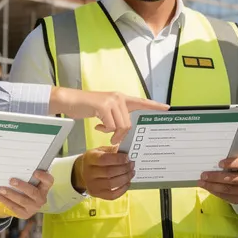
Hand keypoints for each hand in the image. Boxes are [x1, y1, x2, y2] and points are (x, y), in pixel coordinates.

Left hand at [0, 169, 54, 219]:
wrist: (26, 205)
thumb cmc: (27, 188)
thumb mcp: (30, 182)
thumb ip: (27, 176)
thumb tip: (15, 168)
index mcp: (44, 188)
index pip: (49, 181)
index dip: (43, 177)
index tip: (35, 172)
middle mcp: (41, 198)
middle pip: (33, 192)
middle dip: (21, 186)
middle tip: (11, 180)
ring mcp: (34, 207)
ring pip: (22, 200)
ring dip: (10, 194)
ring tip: (1, 189)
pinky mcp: (25, 214)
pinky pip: (14, 208)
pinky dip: (5, 201)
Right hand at [49, 87, 168, 145]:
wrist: (70, 100)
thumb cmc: (87, 107)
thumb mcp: (105, 111)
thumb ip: (116, 117)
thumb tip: (123, 131)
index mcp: (121, 98)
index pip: (141, 101)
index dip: (154, 105)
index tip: (167, 108)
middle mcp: (119, 98)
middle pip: (129, 123)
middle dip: (122, 134)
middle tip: (113, 139)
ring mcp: (112, 101)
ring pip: (121, 125)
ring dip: (113, 133)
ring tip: (103, 130)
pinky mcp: (103, 106)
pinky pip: (111, 125)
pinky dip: (105, 130)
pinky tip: (97, 126)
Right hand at [73, 145, 133, 199]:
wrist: (83, 172)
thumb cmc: (95, 160)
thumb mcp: (101, 150)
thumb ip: (112, 150)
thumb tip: (126, 151)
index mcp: (89, 158)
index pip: (103, 159)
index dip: (118, 159)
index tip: (127, 158)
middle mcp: (88, 172)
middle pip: (109, 172)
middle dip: (124, 168)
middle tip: (132, 165)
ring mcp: (92, 185)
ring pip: (111, 184)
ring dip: (125, 178)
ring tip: (131, 173)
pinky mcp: (96, 194)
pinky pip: (112, 195)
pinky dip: (123, 189)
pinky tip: (127, 182)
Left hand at [199, 156, 237, 204]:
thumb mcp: (237, 164)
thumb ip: (228, 163)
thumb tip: (211, 162)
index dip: (231, 163)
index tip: (219, 163)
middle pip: (232, 179)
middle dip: (216, 177)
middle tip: (203, 175)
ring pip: (227, 189)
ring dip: (212, 186)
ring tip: (202, 183)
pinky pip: (226, 197)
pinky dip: (215, 192)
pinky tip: (208, 188)